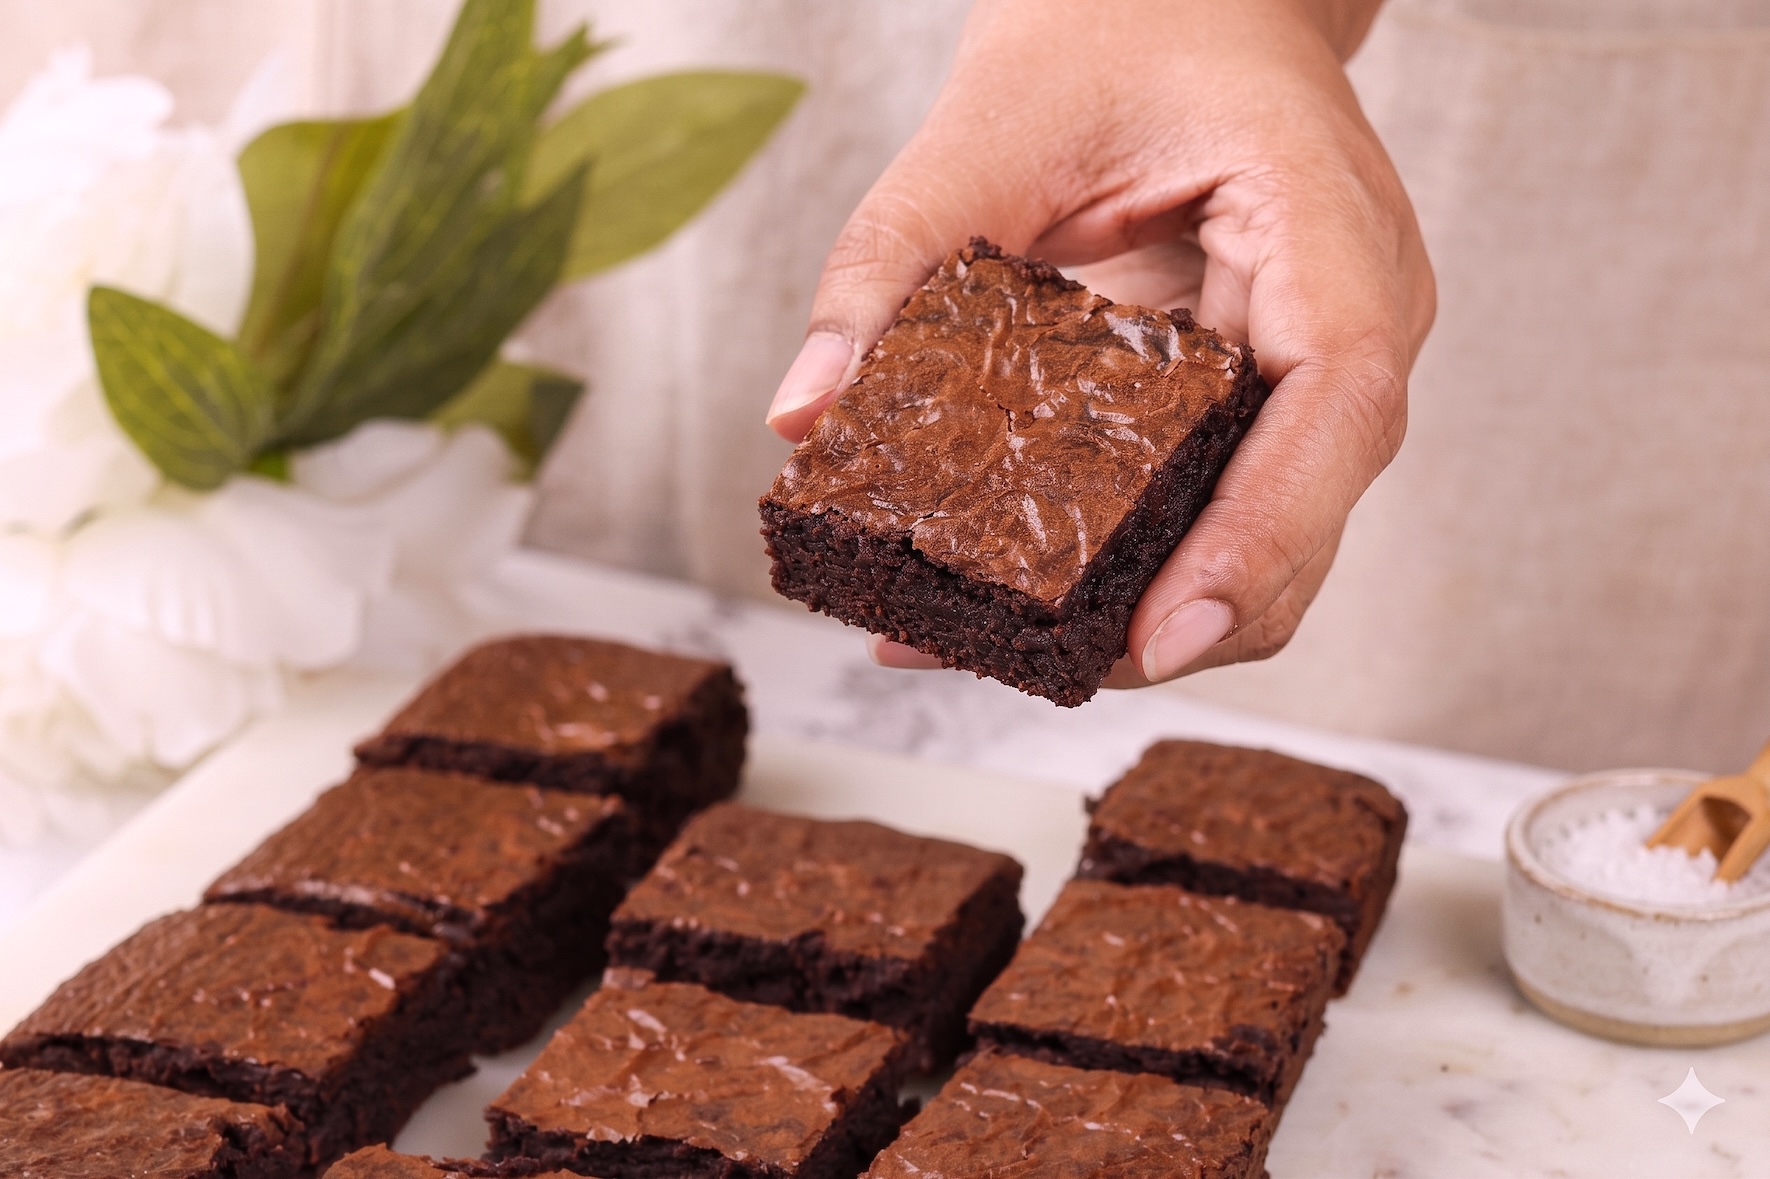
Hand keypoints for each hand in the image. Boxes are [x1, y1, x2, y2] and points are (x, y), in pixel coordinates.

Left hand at [766, 0, 1433, 685]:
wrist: (1178, 0)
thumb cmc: (1121, 30)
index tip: (1164, 634)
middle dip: (1180, 617)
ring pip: (1261, 541)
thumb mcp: (986, 125)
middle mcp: (1351, 321)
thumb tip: (805, 418)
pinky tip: (1009, 593)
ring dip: (1141, 611)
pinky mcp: (1256, 400)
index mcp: (1331, 238)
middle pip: (1303, 518)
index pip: (1339, 411)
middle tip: (1030, 665)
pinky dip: (1126, 564)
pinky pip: (1210, 507)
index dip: (1263, 540)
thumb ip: (891, 262)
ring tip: (982, 644)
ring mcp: (1311, 371)